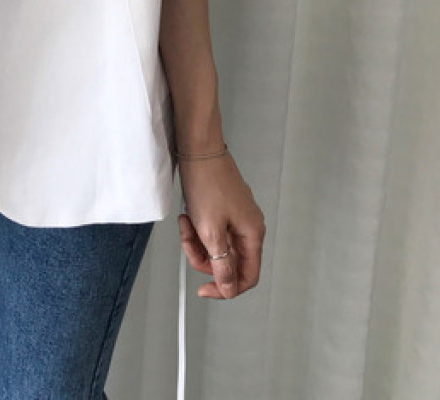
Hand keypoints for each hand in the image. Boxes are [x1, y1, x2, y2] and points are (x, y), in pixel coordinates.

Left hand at [176, 151, 264, 299]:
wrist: (198, 149)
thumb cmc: (207, 182)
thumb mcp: (211, 231)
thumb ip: (221, 264)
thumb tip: (228, 287)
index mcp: (252, 234)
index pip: (247, 276)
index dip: (226, 287)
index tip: (205, 288)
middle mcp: (249, 226)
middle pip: (229, 261)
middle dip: (204, 257)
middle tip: (189, 243)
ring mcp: (236, 216)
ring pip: (217, 246)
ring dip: (197, 241)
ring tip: (187, 224)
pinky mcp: (224, 207)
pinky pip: (212, 230)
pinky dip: (198, 228)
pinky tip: (188, 216)